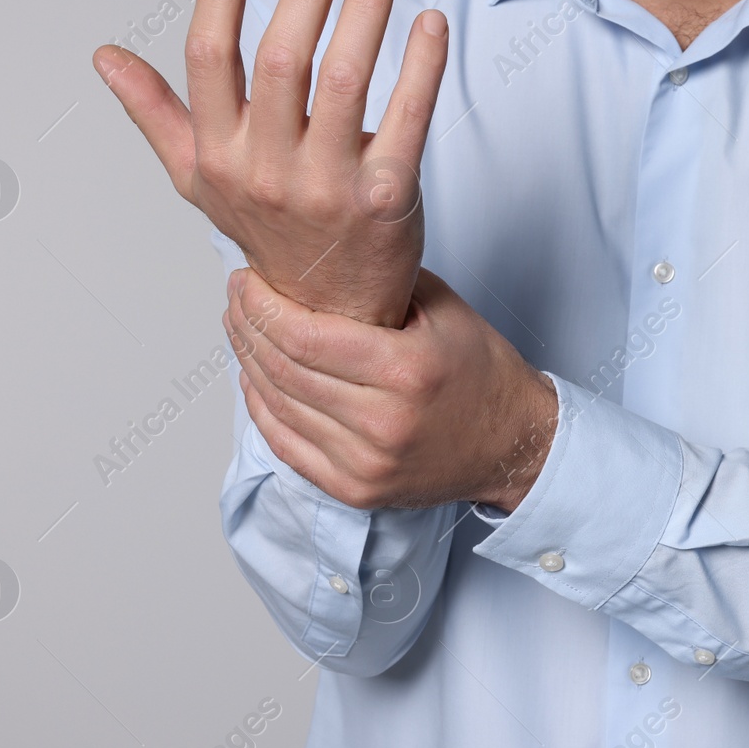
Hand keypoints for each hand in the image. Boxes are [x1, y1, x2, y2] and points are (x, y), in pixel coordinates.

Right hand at [94, 0, 447, 327]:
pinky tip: (429, 24)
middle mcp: (268, 172)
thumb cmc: (269, 233)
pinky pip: (407, 120)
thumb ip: (156, 114)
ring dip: (366, 10)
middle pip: (283, 60)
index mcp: (219, 154)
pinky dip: (421, 67)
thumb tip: (106, 58)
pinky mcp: (386, 200)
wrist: (331, 310)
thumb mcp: (200, 179)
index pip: (210, 58)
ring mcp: (329, 188)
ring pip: (346, 81)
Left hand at [225, 266, 558, 512]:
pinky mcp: (355, 490)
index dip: (263, 306)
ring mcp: (366, 463)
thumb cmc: (479, 371)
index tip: (246, 281)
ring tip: (241, 330)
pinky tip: (254, 378)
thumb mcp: (441, 308)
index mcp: (406, 370)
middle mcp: (383, 423)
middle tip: (237, 299)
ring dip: (248, 364)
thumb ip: (381, 283)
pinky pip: (287, 446)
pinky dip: (262, 409)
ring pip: (278, 407)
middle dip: (248, 328)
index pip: (305, 336)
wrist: (511, 442)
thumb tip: (313, 258)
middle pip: (284, 370)